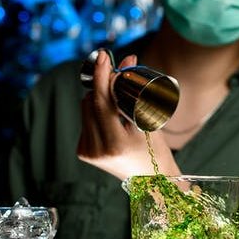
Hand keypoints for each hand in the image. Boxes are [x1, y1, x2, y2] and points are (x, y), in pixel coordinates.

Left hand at [77, 51, 180, 179]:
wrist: (151, 182)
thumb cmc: (155, 150)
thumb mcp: (149, 120)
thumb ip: (135, 90)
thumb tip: (127, 59)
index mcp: (116, 144)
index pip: (102, 102)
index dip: (102, 76)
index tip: (103, 56)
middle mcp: (98, 150)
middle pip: (91, 102)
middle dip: (102, 84)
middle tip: (115, 71)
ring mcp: (88, 153)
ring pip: (85, 108)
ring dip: (99, 97)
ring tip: (117, 100)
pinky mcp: (83, 152)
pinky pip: (86, 120)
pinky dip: (96, 112)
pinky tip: (110, 119)